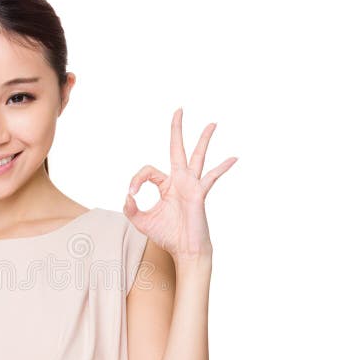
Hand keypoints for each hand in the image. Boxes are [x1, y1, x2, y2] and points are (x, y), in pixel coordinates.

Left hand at [123, 107, 237, 261]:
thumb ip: (131, 208)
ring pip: (197, 157)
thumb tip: (127, 195)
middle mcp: (179, 181)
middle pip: (177, 149)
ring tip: (212, 123)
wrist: (184, 250)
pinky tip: (233, 158)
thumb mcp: (141, 221)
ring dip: (203, 139)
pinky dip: (222, 168)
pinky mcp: (199, 194)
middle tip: (179, 110)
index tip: (131, 193)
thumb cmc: (166, 235)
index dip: (136, 179)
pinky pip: (212, 177)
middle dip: (176, 130)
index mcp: (165, 185)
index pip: (148, 171)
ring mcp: (191, 186)